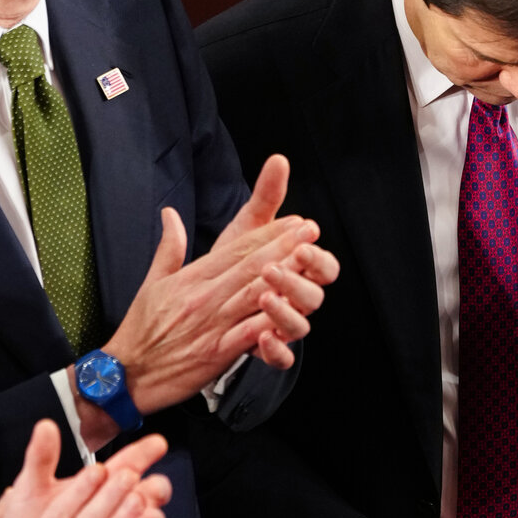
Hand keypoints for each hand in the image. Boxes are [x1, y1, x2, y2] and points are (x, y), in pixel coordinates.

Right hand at [80, 155, 338, 447]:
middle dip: (283, 246)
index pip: (235, 250)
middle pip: (250, 267)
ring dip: (284, 277)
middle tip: (310, 230)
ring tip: (308, 261)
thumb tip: (170, 213)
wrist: (123, 373)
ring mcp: (211, 325)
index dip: (266, 234)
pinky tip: (290, 312)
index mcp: (191, 278)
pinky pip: (247, 335)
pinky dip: (268, 322)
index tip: (291, 221)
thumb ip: (169, 247)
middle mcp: (203, 298)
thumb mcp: (151, 282)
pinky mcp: (215, 353)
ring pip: (253, 295)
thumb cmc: (139, 329)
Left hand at [206, 155, 339, 372]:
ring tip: (264, 297)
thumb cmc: (229, 268)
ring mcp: (281, 327)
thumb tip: (278, 160)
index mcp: (295, 272)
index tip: (305, 238)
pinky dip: (275, 350)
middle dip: (299, 280)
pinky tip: (261, 338)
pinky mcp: (264, 350)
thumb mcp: (245, 231)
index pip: (322, 264)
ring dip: (286, 312)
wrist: (195, 312)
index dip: (317, 255)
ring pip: (301, 326)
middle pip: (315, 294)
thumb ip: (265, 199)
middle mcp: (294, 300)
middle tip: (274, 267)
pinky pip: (280, 357)